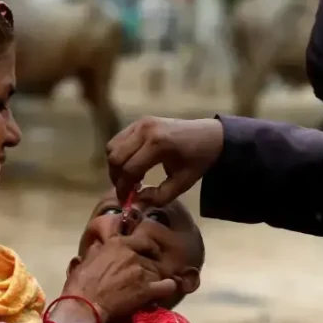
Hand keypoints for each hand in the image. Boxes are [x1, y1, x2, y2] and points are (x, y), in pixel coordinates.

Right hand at [62, 235, 176, 322]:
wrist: (84, 305)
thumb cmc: (81, 282)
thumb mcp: (87, 259)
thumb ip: (98, 249)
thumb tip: (100, 244)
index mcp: (119, 244)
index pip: (144, 241)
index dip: (149, 248)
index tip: (148, 253)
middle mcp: (133, 254)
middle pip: (153, 258)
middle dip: (151, 265)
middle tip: (148, 273)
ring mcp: (141, 271)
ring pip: (159, 272)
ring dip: (155, 279)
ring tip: (151, 286)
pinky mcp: (147, 289)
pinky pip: (167, 285)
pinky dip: (167, 287)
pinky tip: (164, 289)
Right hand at [106, 116, 223, 206]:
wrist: (209, 136)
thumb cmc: (198, 161)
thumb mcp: (182, 184)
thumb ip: (159, 196)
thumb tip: (136, 200)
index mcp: (158, 144)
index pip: (129, 170)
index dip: (124, 188)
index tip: (126, 201)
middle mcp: (145, 130)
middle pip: (115, 158)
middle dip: (116, 178)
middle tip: (126, 191)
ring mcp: (140, 123)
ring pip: (112, 147)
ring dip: (116, 166)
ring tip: (130, 178)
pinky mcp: (139, 121)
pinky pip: (118, 140)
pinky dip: (119, 154)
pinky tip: (132, 165)